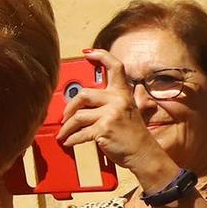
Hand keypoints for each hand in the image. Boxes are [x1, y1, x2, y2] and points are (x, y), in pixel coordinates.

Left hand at [58, 48, 170, 181]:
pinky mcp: (104, 129)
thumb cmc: (133, 135)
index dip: (101, 56)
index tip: (87, 53)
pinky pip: (81, 133)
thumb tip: (95, 97)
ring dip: (67, 127)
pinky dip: (72, 139)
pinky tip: (69, 142)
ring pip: (78, 116)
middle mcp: (118, 100)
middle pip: (84, 94)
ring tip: (63, 134)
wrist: (143, 154)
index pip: (115, 67)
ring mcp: (111, 114)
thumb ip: (117, 101)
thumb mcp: (131, 111)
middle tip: (64, 117)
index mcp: (123, 94)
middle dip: (69, 107)